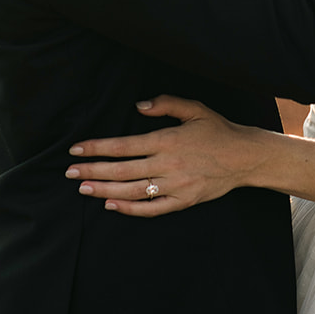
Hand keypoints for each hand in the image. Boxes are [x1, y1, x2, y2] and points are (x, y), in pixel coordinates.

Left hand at [64, 95, 263, 215]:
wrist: (245, 157)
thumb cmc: (218, 131)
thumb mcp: (194, 109)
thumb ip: (165, 104)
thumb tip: (139, 105)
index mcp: (167, 140)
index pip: (124, 145)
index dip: (97, 147)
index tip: (77, 149)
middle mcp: (168, 164)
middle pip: (122, 170)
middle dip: (92, 170)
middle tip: (70, 173)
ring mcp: (175, 185)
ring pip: (132, 191)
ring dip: (104, 190)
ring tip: (83, 189)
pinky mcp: (184, 201)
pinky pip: (152, 209)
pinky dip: (130, 209)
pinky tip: (112, 205)